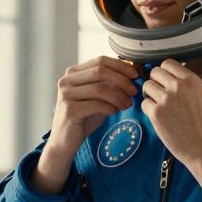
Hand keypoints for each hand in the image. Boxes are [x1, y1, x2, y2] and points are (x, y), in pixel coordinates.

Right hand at [32, 57, 138, 193]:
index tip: (135, 75)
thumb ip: (109, 84)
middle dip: (122, 80)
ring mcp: (66, 94)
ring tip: (127, 105)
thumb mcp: (98, 97)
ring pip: (100, 88)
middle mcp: (67, 80)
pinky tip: (115, 111)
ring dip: (118, 96)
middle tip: (134, 91)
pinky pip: (96, 104)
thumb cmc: (84, 117)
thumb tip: (132, 72)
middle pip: (100, 71)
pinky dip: (110, 107)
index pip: (100, 60)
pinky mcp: (69, 109)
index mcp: (73, 72)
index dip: (121, 66)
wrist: (66, 141)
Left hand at [142, 60, 201, 194]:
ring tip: (160, 107)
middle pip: (155, 72)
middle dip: (155, 83)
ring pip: (146, 86)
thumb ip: (184, 84)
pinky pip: (144, 103)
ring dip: (150, 95)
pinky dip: (149, 110)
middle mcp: (179, 86)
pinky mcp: (156, 113)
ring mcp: (166, 99)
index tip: (166, 83)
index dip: (164, 73)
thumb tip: (165, 76)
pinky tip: (159, 118)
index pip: (168, 63)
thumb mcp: (199, 95)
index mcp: (192, 79)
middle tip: (161, 96)